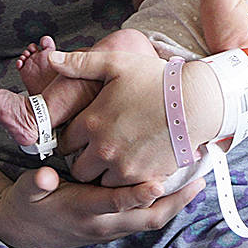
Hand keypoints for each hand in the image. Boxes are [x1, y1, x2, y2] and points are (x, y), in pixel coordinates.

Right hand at [0, 164, 203, 247]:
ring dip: (176, 204)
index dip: (137, 195)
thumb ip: (36, 182)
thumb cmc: (27, 202)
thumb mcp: (25, 191)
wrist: (25, 231)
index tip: (159, 183)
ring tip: (199, 180)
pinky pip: (147, 219)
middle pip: (146, 218)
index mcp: (81, 210)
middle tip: (198, 180)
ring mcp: (111, 228)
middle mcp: (102, 223)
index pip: (115, 204)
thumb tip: (45, 176)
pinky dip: (166, 205)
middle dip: (174, 202)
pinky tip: (181, 186)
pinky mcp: (116, 227)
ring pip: (152, 221)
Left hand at [41, 47, 222, 185]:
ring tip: (117, 157)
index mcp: (91, 123)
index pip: (64, 143)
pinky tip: (134, 163)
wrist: (196, 103)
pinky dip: (126, 181)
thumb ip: (80, 64)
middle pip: (78, 169)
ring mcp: (124, 168)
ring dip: (104, 174)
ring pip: (100, 182)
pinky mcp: (144, 179)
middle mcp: (103, 150)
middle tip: (98, 149)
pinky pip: (125, 190)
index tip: (82, 134)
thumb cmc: (157, 80)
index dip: (71, 138)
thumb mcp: (116, 64)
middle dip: (84, 160)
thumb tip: (51, 57)